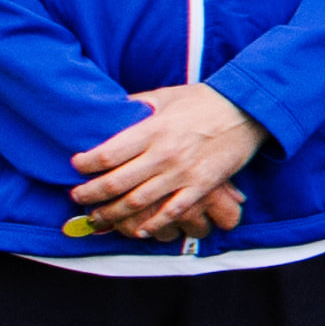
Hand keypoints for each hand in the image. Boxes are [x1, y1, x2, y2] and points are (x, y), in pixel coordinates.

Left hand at [65, 83, 264, 241]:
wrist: (249, 108)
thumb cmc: (204, 99)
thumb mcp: (166, 95)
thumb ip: (136, 105)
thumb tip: (110, 110)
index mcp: (152, 129)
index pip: (106, 154)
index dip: (84, 164)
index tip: (75, 167)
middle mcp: (163, 154)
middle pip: (115, 183)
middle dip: (90, 194)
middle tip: (77, 197)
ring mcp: (183, 172)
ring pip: (138, 202)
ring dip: (113, 214)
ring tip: (97, 218)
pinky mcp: (202, 185)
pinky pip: (172, 211)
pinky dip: (153, 224)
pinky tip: (139, 230)